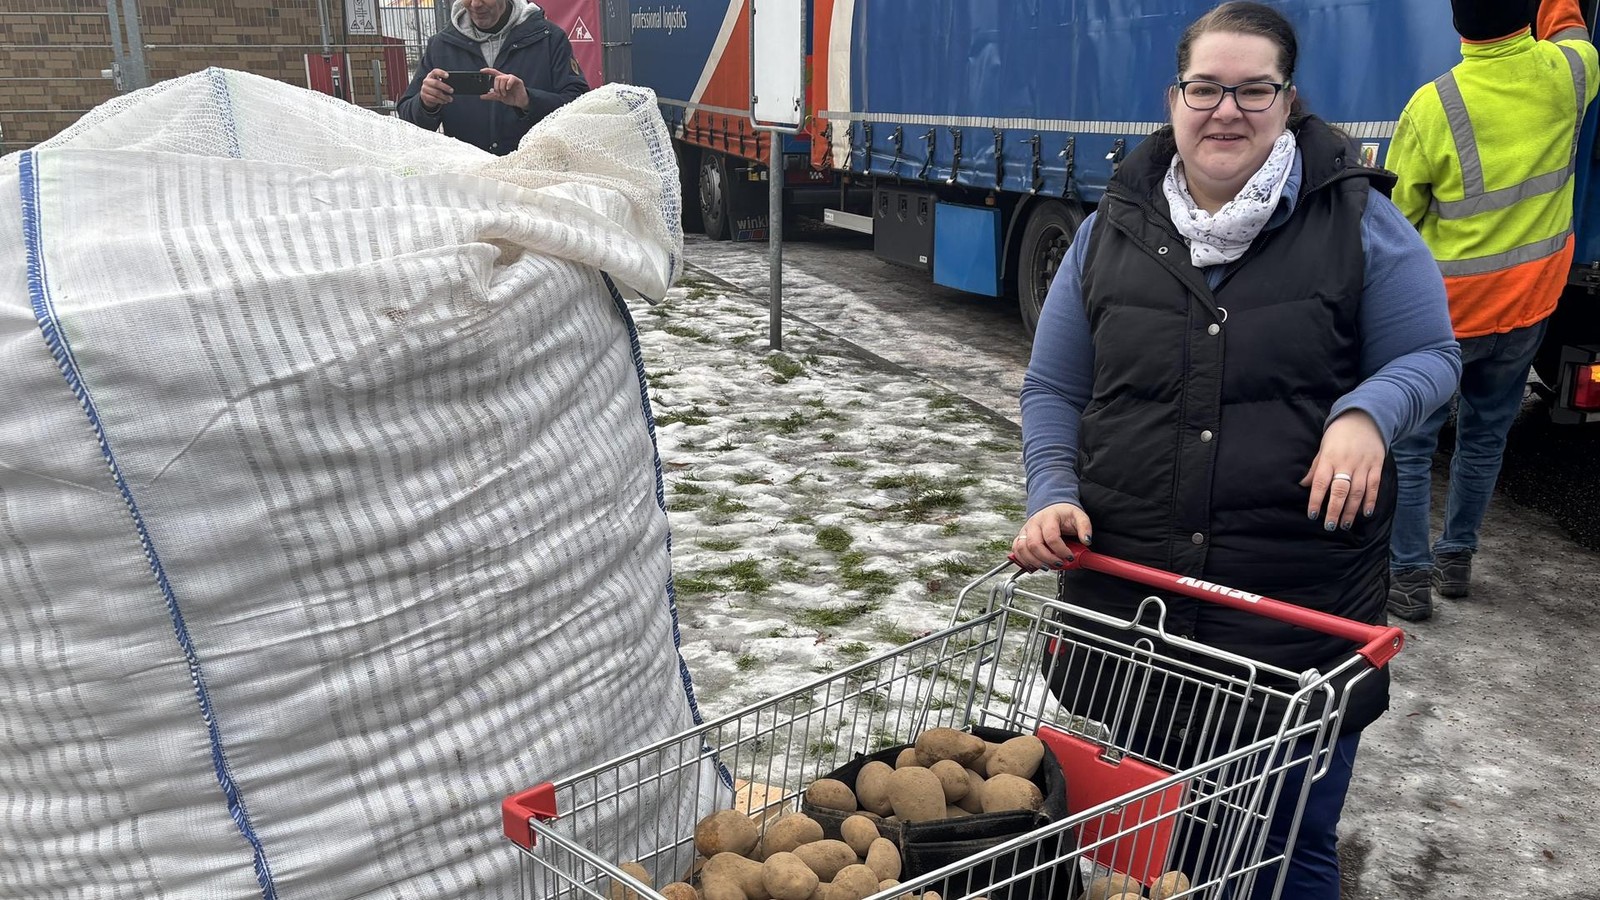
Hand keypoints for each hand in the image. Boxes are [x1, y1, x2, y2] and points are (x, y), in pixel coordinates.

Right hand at [420, 68, 452, 110]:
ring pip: (436, 92)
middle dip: (445, 87)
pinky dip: (441, 101)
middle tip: (452, 91)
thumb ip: (444, 82)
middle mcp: (426, 81)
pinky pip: (434, 99)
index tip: (448, 76)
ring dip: (444, 96)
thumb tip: (453, 86)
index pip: (435, 72)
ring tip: (450, 99)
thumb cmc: (436, 87)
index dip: (441, 73)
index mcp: (431, 75)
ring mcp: (424, 88)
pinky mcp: (424, 96)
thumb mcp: (439, 83)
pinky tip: (445, 101)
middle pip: (436, 83)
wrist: (427, 95)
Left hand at [482, 68, 528, 108]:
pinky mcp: (518, 81)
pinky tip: (508, 89)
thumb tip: (481, 96)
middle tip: (498, 94)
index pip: (493, 73)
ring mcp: (512, 79)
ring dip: (501, 88)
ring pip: (502, 78)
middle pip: (497, 77)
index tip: (481, 71)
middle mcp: (506, 78)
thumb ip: (491, 96)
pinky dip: (508, 84)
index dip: (487, 71)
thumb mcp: (499, 97)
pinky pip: (511, 79)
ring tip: (504, 94)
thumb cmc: (511, 98)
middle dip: (496, 87)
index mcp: (501, 80)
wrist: (520, 103)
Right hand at [1011, 502, 1093, 570]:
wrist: (1053, 508)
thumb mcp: (1079, 516)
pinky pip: (1016, 549)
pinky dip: (1023, 560)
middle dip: (1047, 558)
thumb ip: (1085, 527)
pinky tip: (1034, 565)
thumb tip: (1086, 541)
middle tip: (1058, 563)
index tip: (1069, 557)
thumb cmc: (1064, 514)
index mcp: (1048, 517)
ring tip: (1047, 566)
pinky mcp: (1021, 537)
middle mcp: (1034, 523)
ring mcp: (1025, 530)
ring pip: (1022, 548)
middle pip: (1034, 544)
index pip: (1051, 537)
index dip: (1060, 550)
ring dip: (1034, 561)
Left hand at [1299, 410, 1385, 531]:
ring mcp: (1363, 465)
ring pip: (1357, 491)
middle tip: (1330, 526)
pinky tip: (1365, 513)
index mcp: (1329, 458)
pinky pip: (1374, 486)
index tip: (1312, 515)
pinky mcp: (1376, 465)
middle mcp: (1346, 463)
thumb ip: (1316, 467)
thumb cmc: (1338, 434)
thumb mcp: (1323, 447)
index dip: (1315, 500)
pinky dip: (1370, 500)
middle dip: (1334, 510)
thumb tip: (1303, 484)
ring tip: (1345, 524)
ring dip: (1351, 510)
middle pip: (1340, 490)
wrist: (1364, 418)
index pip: (1320, 482)